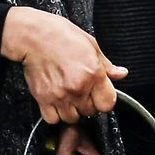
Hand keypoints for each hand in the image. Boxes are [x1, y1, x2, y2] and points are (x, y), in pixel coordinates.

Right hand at [1, 5, 124, 123]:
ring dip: (71, 110)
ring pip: (72, 118)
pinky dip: (55, 114)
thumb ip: (107, 65)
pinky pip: (53, 119)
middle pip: (90, 112)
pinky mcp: (43, 99)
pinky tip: (55, 101)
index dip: (104, 100)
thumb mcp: (91, 44)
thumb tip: (121, 74)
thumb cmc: (60, 35)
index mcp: (93, 73)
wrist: (32, 36)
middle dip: (87, 103)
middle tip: (80, 90)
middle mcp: (78, 87)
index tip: (98, 94)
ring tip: (67, 96)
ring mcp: (60, 95)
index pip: (107, 104)